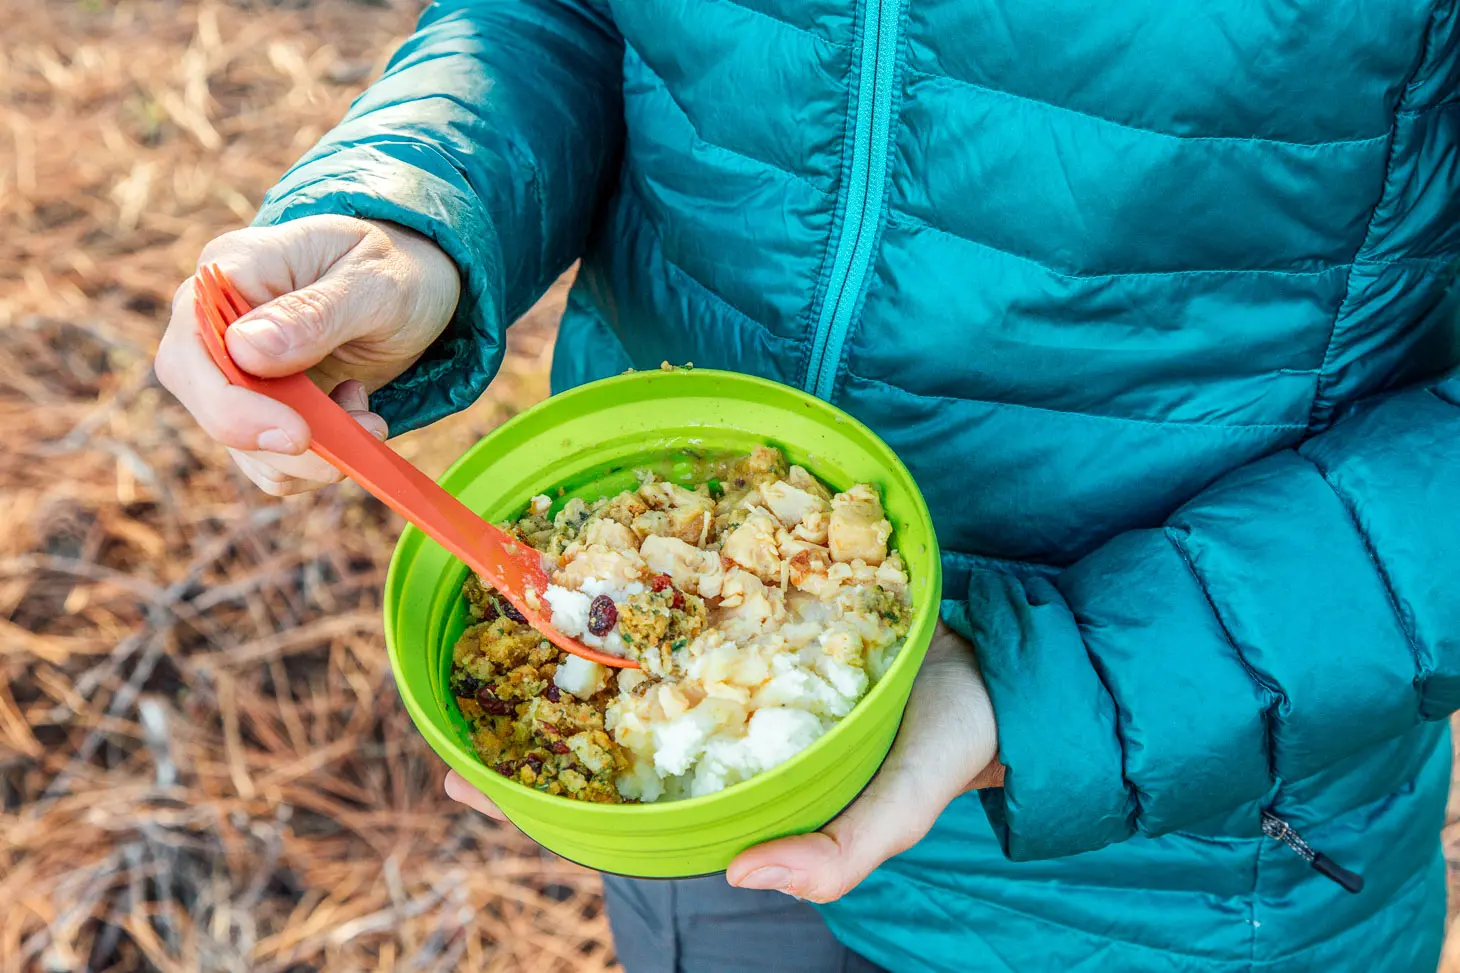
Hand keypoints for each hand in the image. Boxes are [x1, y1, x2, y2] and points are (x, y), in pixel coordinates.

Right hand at [155, 215, 459, 494]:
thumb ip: (313, 315)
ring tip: (369, 416)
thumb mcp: (374, 283)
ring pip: (241, 445)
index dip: (233, 406)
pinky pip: (270, 459)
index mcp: (229, 272)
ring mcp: (235, 369)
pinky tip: (355, 415)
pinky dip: (318, 459)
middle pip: (208, 404)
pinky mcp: (262, 406)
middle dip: (282, 444)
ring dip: (312, 455)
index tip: (298, 435)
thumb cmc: (396, 267)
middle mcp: (216, 323)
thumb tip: (244, 350)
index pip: (192, 350)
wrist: (418, 285)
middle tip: (357, 441)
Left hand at [444, 622, 1004, 902]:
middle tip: (445, 713)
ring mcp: (728, 677)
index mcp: (737, 791)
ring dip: (564, 660)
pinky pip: (677, 611)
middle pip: (603, 743)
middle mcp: (718, 737)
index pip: (619, 812)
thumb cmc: (947, 742)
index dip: (539, 803)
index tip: (461, 785)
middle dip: (525, 733)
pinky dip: (630, 600)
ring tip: (492, 631)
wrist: (993, 667)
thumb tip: (751, 876)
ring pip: (629, 676)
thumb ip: (842, 849)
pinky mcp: (750, 619)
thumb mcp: (904, 803)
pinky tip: (589, 577)